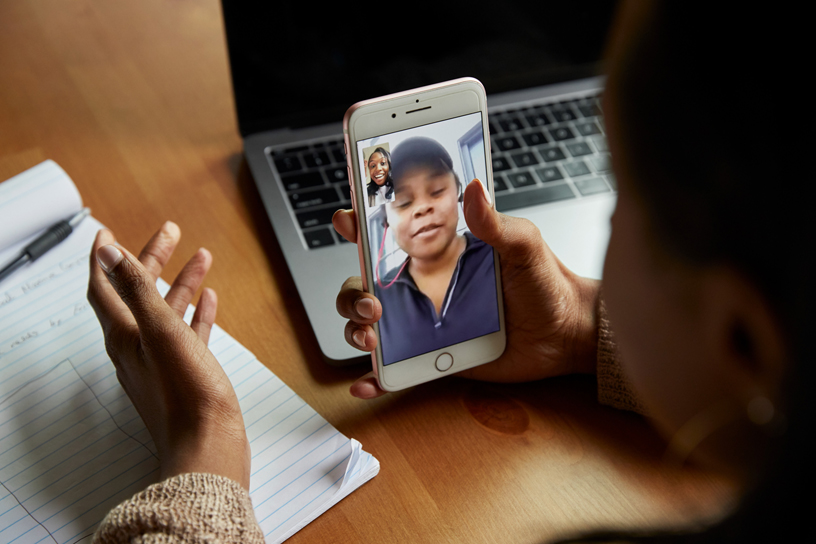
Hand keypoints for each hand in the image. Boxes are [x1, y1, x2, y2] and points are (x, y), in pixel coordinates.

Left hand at [86, 222, 249, 488]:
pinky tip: (210, 301)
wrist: (208, 444)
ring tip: (202, 257)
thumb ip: (136, 290)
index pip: (104, 288)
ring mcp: (161, 361)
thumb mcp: (161, 333)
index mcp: (125, 336)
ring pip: (168, 310)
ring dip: (182, 282)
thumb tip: (106, 254)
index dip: (104, 258)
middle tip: (170, 233)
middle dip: (153, 259)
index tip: (107, 233)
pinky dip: (197, 312)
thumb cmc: (186, 395)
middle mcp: (138, 347)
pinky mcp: (185, 372)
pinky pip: (188, 333)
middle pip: (139, 293)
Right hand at [333, 179, 600, 398]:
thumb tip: (474, 188)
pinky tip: (367, 383)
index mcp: (438, 254)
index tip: (346, 220)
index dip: (359, 226)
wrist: (565, 335)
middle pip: (364, 285)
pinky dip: (374, 378)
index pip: (387, 236)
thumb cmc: (546, 284)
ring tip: (373, 339)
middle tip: (371, 304)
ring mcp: (424, 323)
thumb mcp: (523, 247)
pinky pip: (396, 369)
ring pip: (369, 325)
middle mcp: (423, 287)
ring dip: (355, 331)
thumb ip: (495, 222)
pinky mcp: (433, 358)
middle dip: (352, 293)